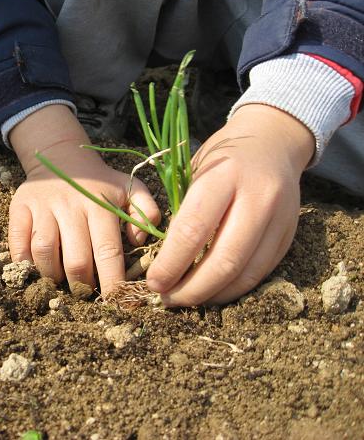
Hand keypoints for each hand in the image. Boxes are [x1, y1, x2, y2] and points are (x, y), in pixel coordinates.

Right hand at [8, 105, 159, 295]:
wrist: (61, 157)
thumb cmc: (99, 183)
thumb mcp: (129, 188)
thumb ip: (146, 210)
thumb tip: (140, 239)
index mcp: (99, 204)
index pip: (107, 251)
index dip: (112, 281)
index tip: (116, 300)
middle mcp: (70, 206)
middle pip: (76, 260)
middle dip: (83, 286)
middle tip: (86, 291)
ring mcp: (42, 207)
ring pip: (44, 254)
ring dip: (54, 276)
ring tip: (62, 280)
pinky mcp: (20, 208)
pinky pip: (18, 243)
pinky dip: (25, 262)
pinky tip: (37, 267)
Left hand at [145, 104, 314, 305]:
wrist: (273, 143)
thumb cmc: (221, 159)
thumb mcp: (193, 172)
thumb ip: (181, 213)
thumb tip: (163, 262)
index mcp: (224, 176)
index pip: (193, 230)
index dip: (170, 263)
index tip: (153, 282)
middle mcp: (258, 197)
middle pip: (223, 260)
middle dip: (191, 289)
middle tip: (167, 299)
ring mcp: (280, 218)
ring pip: (245, 274)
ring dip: (212, 295)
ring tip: (186, 299)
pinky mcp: (290, 235)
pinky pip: (261, 273)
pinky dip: (233, 289)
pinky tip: (212, 292)